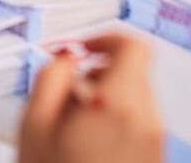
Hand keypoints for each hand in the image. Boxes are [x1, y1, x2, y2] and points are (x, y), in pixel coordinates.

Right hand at [18, 33, 162, 162]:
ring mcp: (156, 143)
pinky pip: (140, 125)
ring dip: (106, 101)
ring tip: (75, 129)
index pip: (133, 46)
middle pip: (132, 73)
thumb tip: (65, 58)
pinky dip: (116, 124)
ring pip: (135, 100)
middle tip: (68, 96)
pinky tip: (88, 147)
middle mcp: (147, 122)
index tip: (84, 48)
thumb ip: (50, 77)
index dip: (105, 39)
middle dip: (98, 76)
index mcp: (118, 104)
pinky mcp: (156, 158)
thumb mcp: (34, 125)